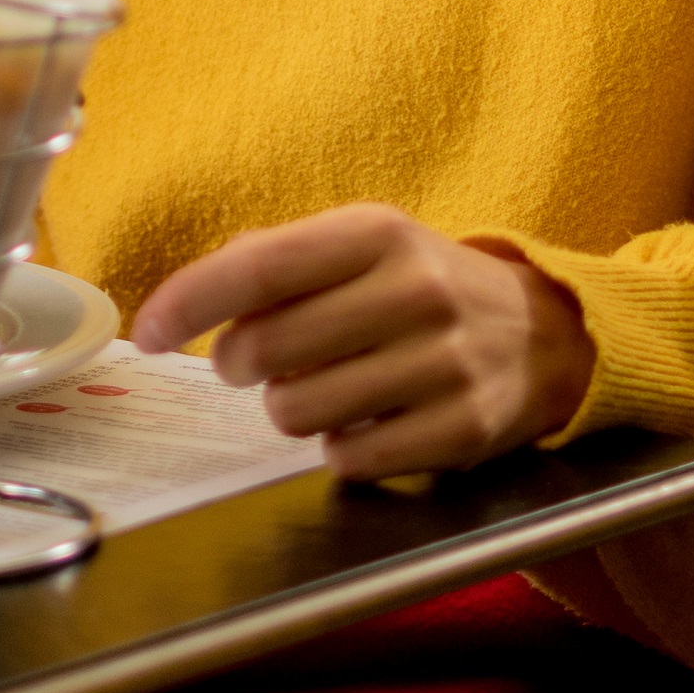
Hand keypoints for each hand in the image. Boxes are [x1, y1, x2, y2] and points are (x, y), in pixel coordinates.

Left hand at [131, 204, 594, 479]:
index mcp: (377, 233)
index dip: (190, 302)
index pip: (259, 267)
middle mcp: (415, 291)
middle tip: (255, 363)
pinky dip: (337, 449)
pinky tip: (363, 421)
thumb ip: (276, 262)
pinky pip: (349, 458)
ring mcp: (444, 363)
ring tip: (322, 388)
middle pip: (268, 349)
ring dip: (291, 409)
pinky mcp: (462, 429)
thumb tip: (184, 304)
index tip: (149, 333)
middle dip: (240, 365)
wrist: (545, 335)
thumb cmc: (421, 288)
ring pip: (299, 411)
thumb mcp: (362, 247)